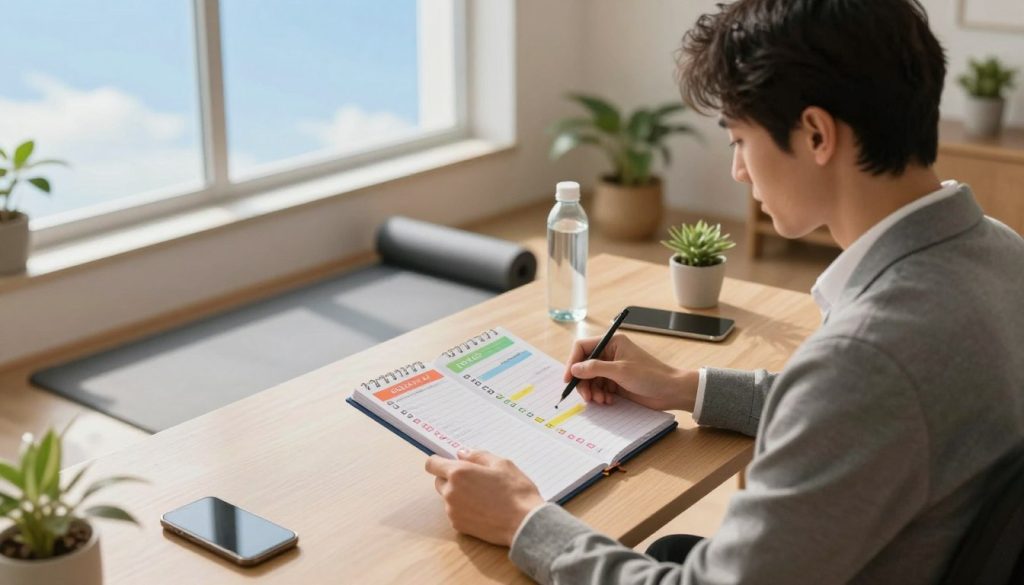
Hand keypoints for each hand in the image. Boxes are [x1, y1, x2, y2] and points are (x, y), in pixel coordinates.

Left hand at [425, 449, 544, 545]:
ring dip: (458, 495)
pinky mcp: (458, 526)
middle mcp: (450, 492)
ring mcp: (452, 511)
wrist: (524, 523)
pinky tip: (483, 510)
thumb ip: (478, 455)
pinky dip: (464, 510)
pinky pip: (455, 513)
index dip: (439, 462)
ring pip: (447, 498)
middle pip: (438, 481)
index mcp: (458, 473)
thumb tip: (461, 453)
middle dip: (450, 478)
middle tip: (474, 480)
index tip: (450, 463)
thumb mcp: (501, 464)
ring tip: (482, 497)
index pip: (432, 464)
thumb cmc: (516, 491)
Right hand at [564, 333, 698, 410]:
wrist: (671, 391)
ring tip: (600, 400)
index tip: (568, 379)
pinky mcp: (616, 383)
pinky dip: (600, 396)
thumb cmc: (650, 375)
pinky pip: (599, 388)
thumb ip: (594, 368)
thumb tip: (574, 369)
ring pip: (590, 379)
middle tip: (586, 396)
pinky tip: (608, 401)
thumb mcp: (620, 371)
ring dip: (592, 391)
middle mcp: (610, 354)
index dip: (572, 362)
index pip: (582, 347)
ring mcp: (613, 369)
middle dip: (583, 382)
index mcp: (611, 343)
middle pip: (584, 366)